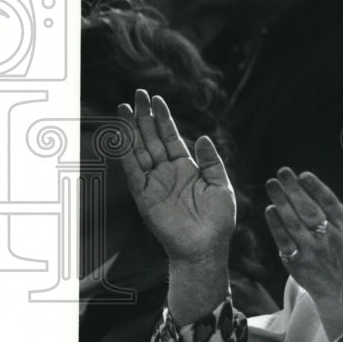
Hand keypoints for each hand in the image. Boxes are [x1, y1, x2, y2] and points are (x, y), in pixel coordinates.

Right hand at [117, 89, 235, 263]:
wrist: (205, 248)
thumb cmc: (217, 221)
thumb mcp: (221, 186)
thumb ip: (211, 161)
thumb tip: (203, 137)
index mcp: (187, 168)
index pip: (171, 138)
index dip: (163, 119)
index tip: (157, 99)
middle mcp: (168, 172)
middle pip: (152, 139)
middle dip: (145, 116)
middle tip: (137, 94)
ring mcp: (154, 183)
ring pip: (139, 150)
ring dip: (131, 129)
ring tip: (125, 106)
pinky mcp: (144, 196)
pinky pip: (132, 170)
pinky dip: (126, 152)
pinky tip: (121, 134)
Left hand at [264, 164, 342, 309]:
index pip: (329, 203)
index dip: (316, 189)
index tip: (303, 175)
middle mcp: (330, 238)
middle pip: (310, 211)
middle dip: (295, 191)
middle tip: (282, 172)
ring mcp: (313, 252)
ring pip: (295, 224)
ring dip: (282, 203)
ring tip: (272, 185)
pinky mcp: (298, 263)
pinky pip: (285, 242)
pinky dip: (277, 227)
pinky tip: (270, 210)